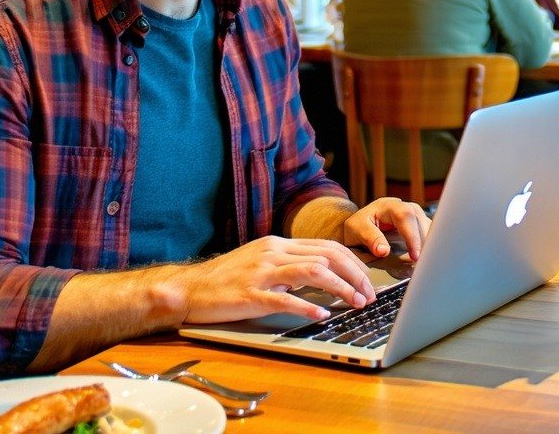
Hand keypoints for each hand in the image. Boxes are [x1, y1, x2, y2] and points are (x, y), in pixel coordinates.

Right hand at [172, 236, 374, 323]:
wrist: (189, 288)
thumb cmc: (226, 279)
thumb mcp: (261, 262)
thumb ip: (289, 264)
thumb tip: (323, 274)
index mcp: (278, 244)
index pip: (326, 246)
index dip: (352, 263)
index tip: (366, 280)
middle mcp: (273, 252)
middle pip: (326, 256)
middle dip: (354, 275)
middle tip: (369, 294)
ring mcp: (262, 272)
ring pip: (313, 272)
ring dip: (340, 288)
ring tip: (355, 303)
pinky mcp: (250, 294)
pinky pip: (284, 299)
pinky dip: (307, 306)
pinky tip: (322, 314)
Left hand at [341, 197, 430, 261]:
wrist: (358, 228)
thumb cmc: (357, 228)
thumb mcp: (356, 231)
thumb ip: (370, 239)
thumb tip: (384, 251)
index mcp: (387, 205)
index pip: (405, 216)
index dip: (412, 236)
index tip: (414, 255)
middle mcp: (403, 207)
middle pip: (421, 220)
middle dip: (424, 242)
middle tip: (422, 263)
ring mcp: (412, 215)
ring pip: (428, 226)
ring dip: (428, 245)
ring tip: (424, 263)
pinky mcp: (417, 225)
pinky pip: (428, 233)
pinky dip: (428, 246)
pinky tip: (424, 259)